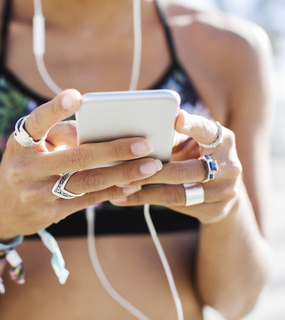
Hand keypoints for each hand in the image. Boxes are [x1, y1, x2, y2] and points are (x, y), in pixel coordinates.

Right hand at [0, 89, 163, 240]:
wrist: (1, 209)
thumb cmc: (25, 167)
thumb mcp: (31, 148)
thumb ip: (59, 135)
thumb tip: (95, 133)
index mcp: (20, 144)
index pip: (37, 122)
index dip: (55, 109)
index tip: (77, 97)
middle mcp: (26, 168)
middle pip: (76, 156)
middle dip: (113, 149)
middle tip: (145, 143)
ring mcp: (36, 193)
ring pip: (86, 181)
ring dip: (121, 173)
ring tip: (150, 166)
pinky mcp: (49, 213)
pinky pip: (85, 200)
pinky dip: (110, 191)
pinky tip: (131, 185)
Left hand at [111, 110, 242, 223]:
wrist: (225, 195)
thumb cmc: (197, 159)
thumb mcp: (192, 145)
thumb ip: (173, 139)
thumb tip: (138, 137)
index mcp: (222, 141)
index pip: (206, 131)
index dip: (192, 125)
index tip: (176, 118)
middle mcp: (228, 166)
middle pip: (185, 170)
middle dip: (152, 172)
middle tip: (124, 171)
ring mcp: (224, 191)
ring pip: (178, 193)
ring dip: (145, 191)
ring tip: (120, 187)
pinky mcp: (215, 210)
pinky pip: (176, 206)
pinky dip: (149, 201)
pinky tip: (127, 198)